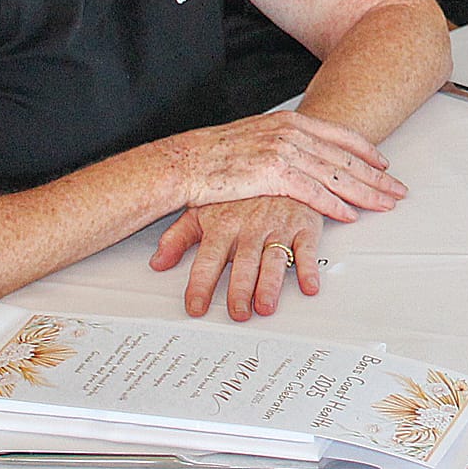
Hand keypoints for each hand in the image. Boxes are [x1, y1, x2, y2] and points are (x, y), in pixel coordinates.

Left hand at [150, 196, 325, 319]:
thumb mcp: (203, 207)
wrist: (278, 156)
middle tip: (238, 312)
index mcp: (223, 225)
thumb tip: (157, 262)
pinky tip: (309, 286)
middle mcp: (250, 227)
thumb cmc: (242, 190)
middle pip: (244, 263)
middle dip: (240, 289)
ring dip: (271, 284)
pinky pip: (308, 248)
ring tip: (265, 305)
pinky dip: (309, 268)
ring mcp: (278, 226)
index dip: (201, 284)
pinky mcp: (304, 225)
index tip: (196, 307)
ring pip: (274, 258)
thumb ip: (178, 236)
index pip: (208, 259)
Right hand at [166, 108, 404, 223]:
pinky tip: (350, 214)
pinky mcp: (273, 174)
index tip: (384, 164)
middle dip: (376, 177)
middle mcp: (291, 133)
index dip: (366, 151)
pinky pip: (313, 193)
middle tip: (397, 189)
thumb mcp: (256, 137)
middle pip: (346, 157)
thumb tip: (302, 152)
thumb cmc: (215, 154)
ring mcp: (284, 152)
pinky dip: (335, 205)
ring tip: (385, 204)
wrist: (186, 161)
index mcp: (289, 122)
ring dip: (365, 193)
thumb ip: (282, 142)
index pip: (340, 136)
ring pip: (336, 175)